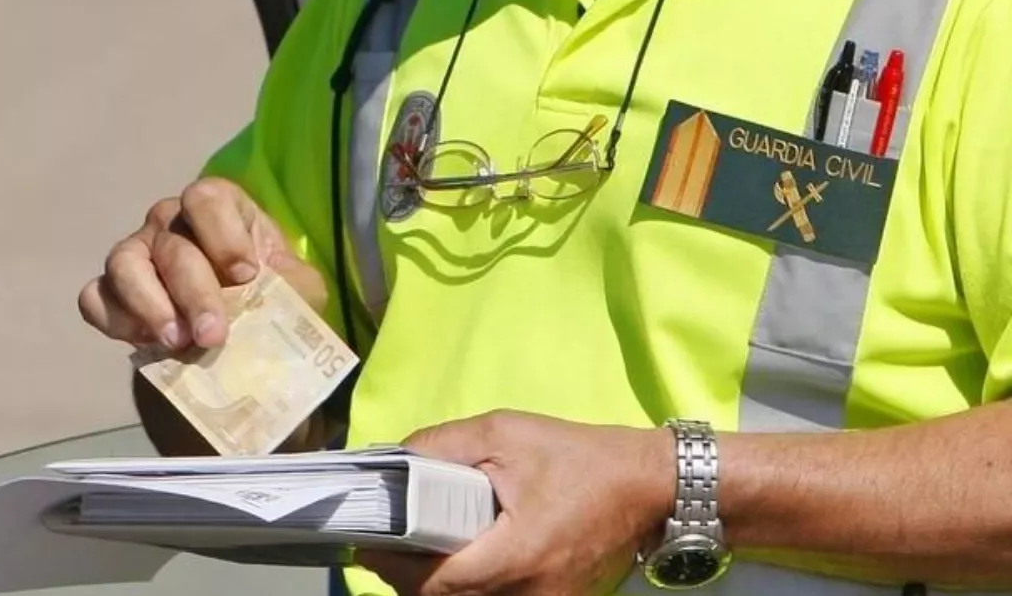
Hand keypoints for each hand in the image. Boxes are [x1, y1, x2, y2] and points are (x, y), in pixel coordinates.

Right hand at [77, 178, 328, 352]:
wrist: (240, 341)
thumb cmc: (271, 300)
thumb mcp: (298, 291)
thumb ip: (293, 288)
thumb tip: (276, 301)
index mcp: (218, 209)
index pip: (206, 197)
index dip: (223, 235)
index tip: (246, 275)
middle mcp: (170, 223)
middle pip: (172, 244)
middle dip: (194, 292)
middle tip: (212, 336)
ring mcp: (135, 255)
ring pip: (124, 263)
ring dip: (150, 304)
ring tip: (176, 342)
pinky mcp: (110, 293)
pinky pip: (94, 299)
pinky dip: (116, 321)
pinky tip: (147, 344)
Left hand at [356, 411, 673, 595]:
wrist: (648, 486)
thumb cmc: (578, 458)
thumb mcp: (504, 434)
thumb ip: (443, 445)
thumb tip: (394, 458)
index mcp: (517, 555)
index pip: (435, 582)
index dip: (392, 564)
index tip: (364, 541)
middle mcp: (529, 594)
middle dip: (406, 576)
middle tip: (384, 542)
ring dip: (434, 584)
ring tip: (416, 547)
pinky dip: (467, 588)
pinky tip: (455, 558)